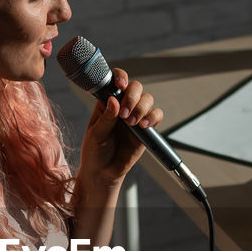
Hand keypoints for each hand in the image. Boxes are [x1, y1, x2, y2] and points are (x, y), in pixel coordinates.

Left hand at [80, 67, 163, 187]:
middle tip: (124, 114)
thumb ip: (106, 118)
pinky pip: (156, 115)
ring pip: (147, 99)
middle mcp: (122, 106)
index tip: (120, 86)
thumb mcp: (95, 134)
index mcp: (107, 102)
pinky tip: (143, 126)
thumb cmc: (95, 152)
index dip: (121, 78)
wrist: (104, 172)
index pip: (116, 81)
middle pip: (136, 87)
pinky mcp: (146, 129)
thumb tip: (114, 100)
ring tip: (131, 123)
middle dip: (132, 97)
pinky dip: (153, 117)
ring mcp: (135, 116)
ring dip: (141, 108)